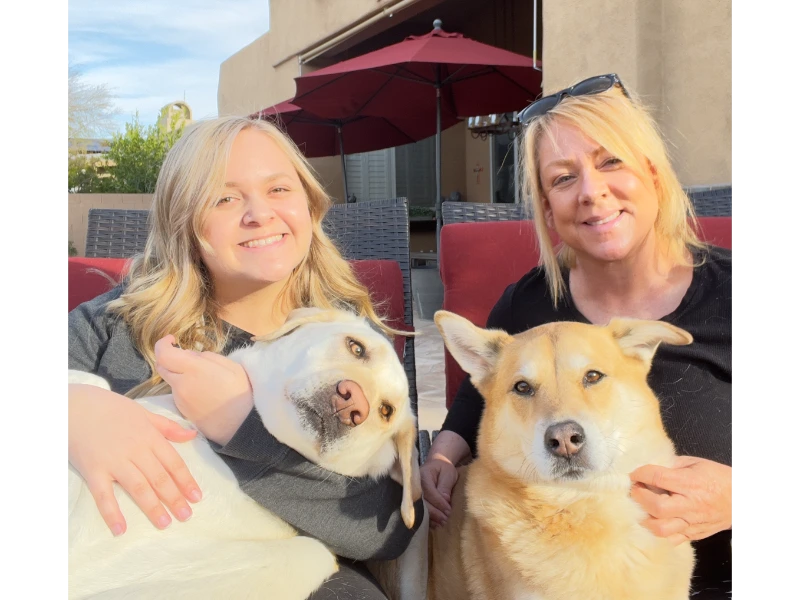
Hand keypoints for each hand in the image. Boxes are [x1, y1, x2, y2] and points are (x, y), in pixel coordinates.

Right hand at [67, 384, 201, 535]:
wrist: (76, 406)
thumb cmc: (111, 409)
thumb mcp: (143, 413)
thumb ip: (168, 427)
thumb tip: (192, 435)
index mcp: (149, 437)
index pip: (173, 462)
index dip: (186, 481)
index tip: (197, 497)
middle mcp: (135, 450)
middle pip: (159, 478)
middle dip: (175, 498)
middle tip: (186, 516)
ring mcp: (114, 462)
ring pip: (138, 487)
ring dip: (153, 507)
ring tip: (165, 523)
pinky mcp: (93, 471)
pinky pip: (104, 495)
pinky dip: (112, 513)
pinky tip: (121, 529)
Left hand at [154, 335, 253, 444]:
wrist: (241, 426)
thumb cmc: (241, 394)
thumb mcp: (232, 366)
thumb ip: (207, 356)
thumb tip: (189, 354)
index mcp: (194, 369)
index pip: (164, 354)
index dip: (163, 343)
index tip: (172, 340)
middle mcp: (181, 384)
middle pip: (162, 366)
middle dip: (168, 357)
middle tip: (185, 357)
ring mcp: (180, 399)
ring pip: (170, 379)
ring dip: (178, 373)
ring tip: (201, 376)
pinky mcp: (182, 410)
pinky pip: (177, 392)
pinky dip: (184, 386)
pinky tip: (202, 390)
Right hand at [420, 454, 458, 528]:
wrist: (435, 465)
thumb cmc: (443, 469)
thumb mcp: (448, 473)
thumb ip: (445, 486)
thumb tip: (445, 501)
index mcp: (422, 475)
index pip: (429, 491)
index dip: (438, 502)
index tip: (448, 511)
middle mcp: (414, 485)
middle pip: (422, 502)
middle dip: (434, 513)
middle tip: (445, 520)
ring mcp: (413, 493)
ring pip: (419, 509)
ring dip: (431, 518)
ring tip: (442, 524)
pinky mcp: (415, 501)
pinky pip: (419, 512)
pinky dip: (428, 519)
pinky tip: (436, 525)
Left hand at [629, 456, 732, 545]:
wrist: (738, 498)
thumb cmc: (717, 478)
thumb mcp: (695, 463)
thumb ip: (671, 464)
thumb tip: (648, 467)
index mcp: (691, 483)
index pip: (658, 478)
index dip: (640, 474)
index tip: (632, 474)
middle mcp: (690, 505)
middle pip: (657, 507)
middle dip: (639, 498)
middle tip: (634, 490)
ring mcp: (692, 523)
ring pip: (661, 529)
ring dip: (645, 519)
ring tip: (640, 508)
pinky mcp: (693, 535)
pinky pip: (671, 540)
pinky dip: (658, 533)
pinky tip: (653, 521)